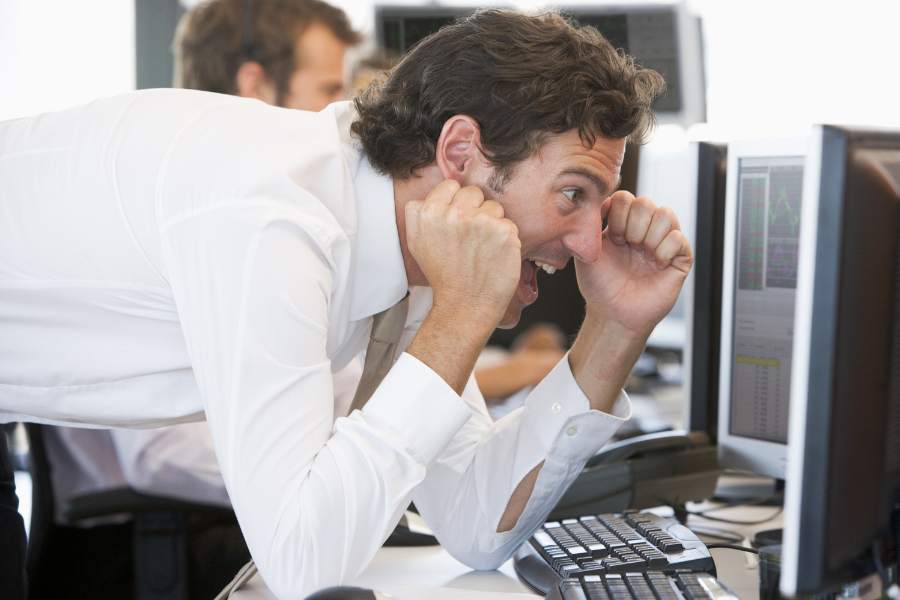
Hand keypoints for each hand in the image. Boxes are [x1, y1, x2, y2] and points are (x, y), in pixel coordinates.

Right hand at [405, 179, 521, 328]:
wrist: (465, 306)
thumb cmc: (442, 276)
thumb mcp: (415, 244)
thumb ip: (416, 215)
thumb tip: (425, 197)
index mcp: (431, 212)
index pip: (451, 186)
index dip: (455, 202)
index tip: (457, 222)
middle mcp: (457, 213)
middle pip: (473, 192)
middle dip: (474, 210)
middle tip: (469, 238)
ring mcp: (483, 221)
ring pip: (493, 207)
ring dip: (491, 223)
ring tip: (481, 248)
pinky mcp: (505, 232)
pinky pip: (508, 223)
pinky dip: (505, 238)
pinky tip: (494, 255)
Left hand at [576, 191, 692, 338]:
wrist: (613, 315)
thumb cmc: (599, 288)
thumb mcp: (584, 253)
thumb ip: (585, 227)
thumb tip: (592, 202)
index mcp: (621, 225)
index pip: (625, 198)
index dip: (617, 214)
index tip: (611, 238)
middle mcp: (644, 230)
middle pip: (645, 202)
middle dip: (632, 225)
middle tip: (627, 247)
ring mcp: (663, 243)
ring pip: (666, 214)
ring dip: (649, 236)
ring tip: (642, 255)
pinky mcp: (680, 259)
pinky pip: (679, 239)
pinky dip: (664, 251)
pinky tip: (656, 265)